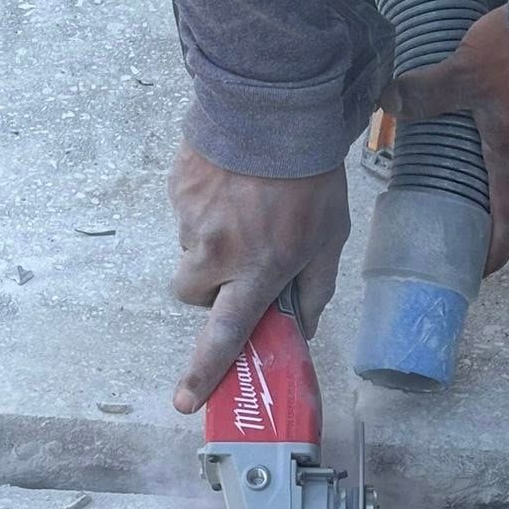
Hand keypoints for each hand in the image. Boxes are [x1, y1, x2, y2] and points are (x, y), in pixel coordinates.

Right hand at [168, 148, 349, 413]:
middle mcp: (216, 252)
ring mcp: (191, 219)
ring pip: (190, 250)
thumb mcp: (330, 238)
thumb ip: (315, 287)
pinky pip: (185, 212)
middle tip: (238, 262)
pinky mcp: (177, 188)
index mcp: (256, 271)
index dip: (204, 373)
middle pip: (193, 295)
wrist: (274, 106)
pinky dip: (205, 207)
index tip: (185, 401)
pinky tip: (232, 183)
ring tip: (244, 207)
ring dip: (211, 242)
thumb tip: (301, 325)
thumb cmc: (311, 177)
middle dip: (210, 287)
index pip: (225, 335)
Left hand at [381, 6, 508, 274]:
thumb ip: (426, 91)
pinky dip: (501, 124)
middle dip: (484, 199)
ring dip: (491, 154)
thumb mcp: (464, 73)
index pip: (507, 220)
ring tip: (460, 149)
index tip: (482, 271)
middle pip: (507, 184)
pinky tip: (483, 106)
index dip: (496, 251)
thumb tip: (386, 102)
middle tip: (456, 204)